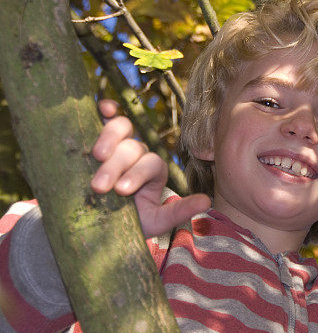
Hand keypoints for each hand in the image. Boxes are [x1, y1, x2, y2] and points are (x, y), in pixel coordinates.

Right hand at [90, 100, 210, 237]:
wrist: (98, 224)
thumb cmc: (130, 222)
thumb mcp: (155, 221)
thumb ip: (179, 211)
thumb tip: (207, 201)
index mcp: (154, 171)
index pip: (152, 164)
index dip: (137, 174)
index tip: (121, 191)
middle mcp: (138, 154)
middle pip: (133, 148)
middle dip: (116, 166)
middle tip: (99, 186)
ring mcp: (118, 144)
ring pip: (121, 129)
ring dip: (109, 139)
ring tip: (95, 156)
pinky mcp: (97, 137)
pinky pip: (106, 117)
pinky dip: (107, 109)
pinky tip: (104, 107)